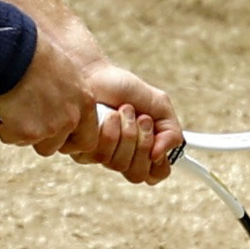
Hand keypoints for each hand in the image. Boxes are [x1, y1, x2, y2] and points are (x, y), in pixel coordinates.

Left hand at [0, 35, 181, 185]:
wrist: (93, 73)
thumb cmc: (122, 88)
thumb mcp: (158, 105)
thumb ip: (171, 130)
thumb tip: (160, 155)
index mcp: (140, 150)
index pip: (154, 175)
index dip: (158, 163)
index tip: (157, 140)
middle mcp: (119, 157)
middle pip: (136, 173)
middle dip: (141, 142)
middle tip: (139, 118)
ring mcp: (98, 155)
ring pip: (116, 164)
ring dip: (125, 133)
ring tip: (121, 111)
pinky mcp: (78, 149)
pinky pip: (96, 154)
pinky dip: (107, 130)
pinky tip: (105, 113)